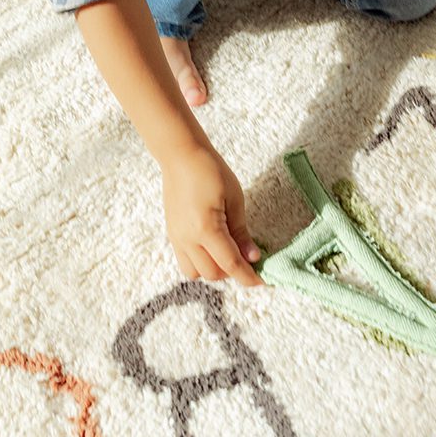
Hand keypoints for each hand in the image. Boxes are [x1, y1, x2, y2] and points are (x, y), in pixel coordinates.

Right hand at [161, 145, 263, 286]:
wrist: (181, 155)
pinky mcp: (172, 234)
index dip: (248, 277)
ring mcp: (177, 238)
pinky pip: (185, 262)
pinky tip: (212, 248)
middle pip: (213, 274)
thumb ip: (241, 232)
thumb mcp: (235, 198)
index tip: (263, 281)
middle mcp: (188, 239)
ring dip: (215, 270)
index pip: (230, 264)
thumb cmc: (210, 171)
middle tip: (248, 259)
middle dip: (233, 272)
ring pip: (196, 273)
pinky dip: (201, 263)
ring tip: (228, 252)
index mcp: (206, 229)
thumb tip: (252, 257)